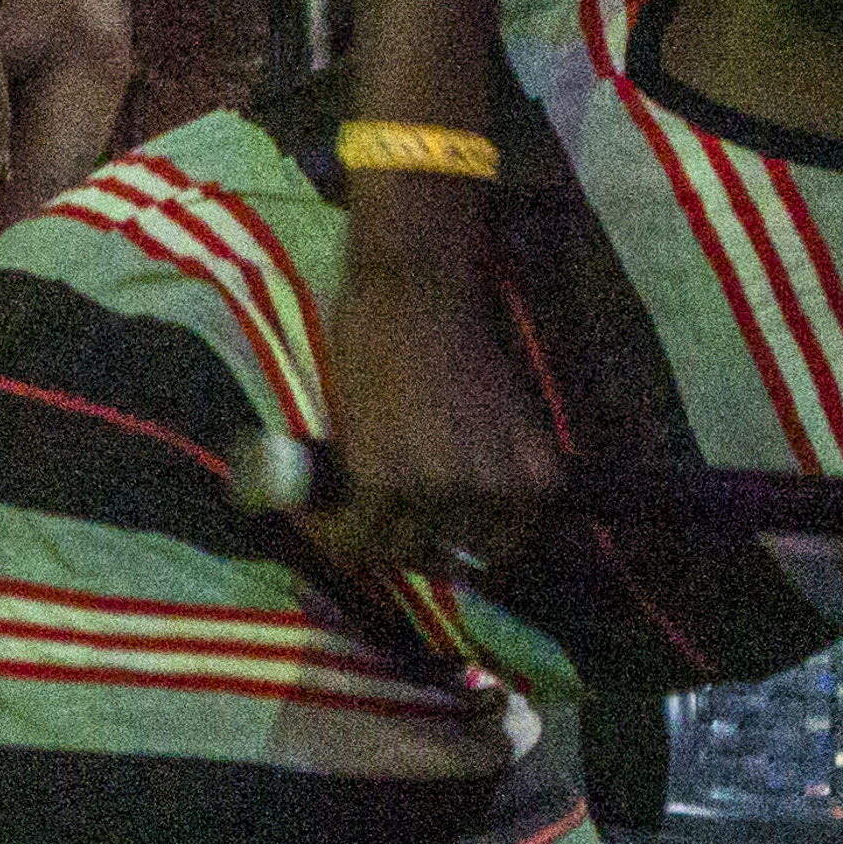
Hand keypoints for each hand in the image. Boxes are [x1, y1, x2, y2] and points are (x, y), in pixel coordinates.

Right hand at [309, 235, 563, 574]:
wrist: (417, 286)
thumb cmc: (458, 340)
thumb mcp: (508, 418)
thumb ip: (498, 472)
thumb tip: (466, 524)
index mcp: (535, 482)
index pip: (499, 551)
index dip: (452, 545)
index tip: (419, 534)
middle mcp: (496, 495)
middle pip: (446, 556)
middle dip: (405, 544)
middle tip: (370, 520)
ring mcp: (441, 491)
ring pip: (394, 551)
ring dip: (357, 541)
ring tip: (328, 516)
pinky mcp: (383, 481)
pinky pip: (353, 535)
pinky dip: (322, 529)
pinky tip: (306, 511)